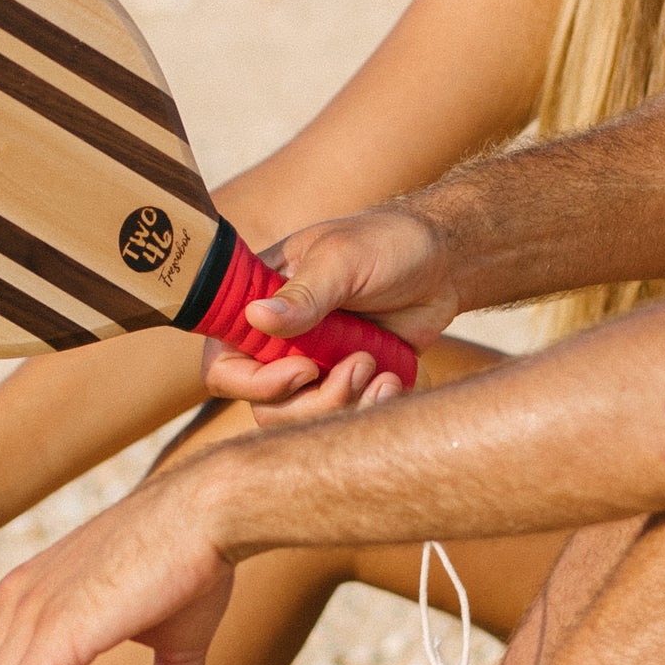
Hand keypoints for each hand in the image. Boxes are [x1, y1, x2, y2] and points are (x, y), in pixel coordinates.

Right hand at [199, 203, 456, 410]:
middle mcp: (277, 344)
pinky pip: (345, 420)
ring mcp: (313, 367)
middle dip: (314, 401)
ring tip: (380, 372)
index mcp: (258, 306)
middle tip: (358, 368)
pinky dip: (370, 409)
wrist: (440, 262)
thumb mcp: (343, 259)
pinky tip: (392, 381)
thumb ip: (304, 293)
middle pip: (267, 407)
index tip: (305, 369)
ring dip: (345, 406)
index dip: (255, 383)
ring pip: (305, 420)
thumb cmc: (384, 244)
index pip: (224, 366)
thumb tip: (256, 316)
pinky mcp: (347, 384)